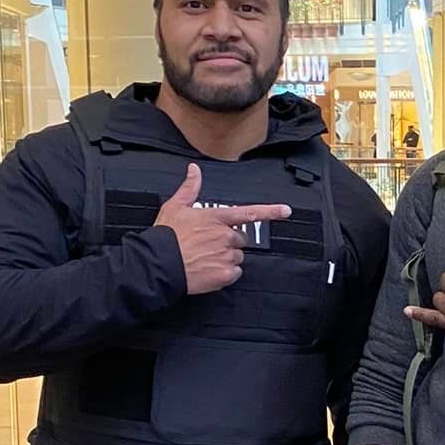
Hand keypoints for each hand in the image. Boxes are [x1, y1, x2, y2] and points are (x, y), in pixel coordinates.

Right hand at [155, 164, 290, 295]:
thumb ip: (190, 188)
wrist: (158, 264)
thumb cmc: (166, 236)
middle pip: (240, 239)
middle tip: (208, 245)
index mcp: (216, 218)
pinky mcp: (225, 274)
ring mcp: (226, 255)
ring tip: (205, 258)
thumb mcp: (175, 207)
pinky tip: (208, 270)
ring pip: (237, 256)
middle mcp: (225, 236)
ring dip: (226, 257)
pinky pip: (234, 273)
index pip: (248, 213)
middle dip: (228, 242)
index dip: (270, 211)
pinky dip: (224, 273)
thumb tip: (194, 169)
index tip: (286, 211)